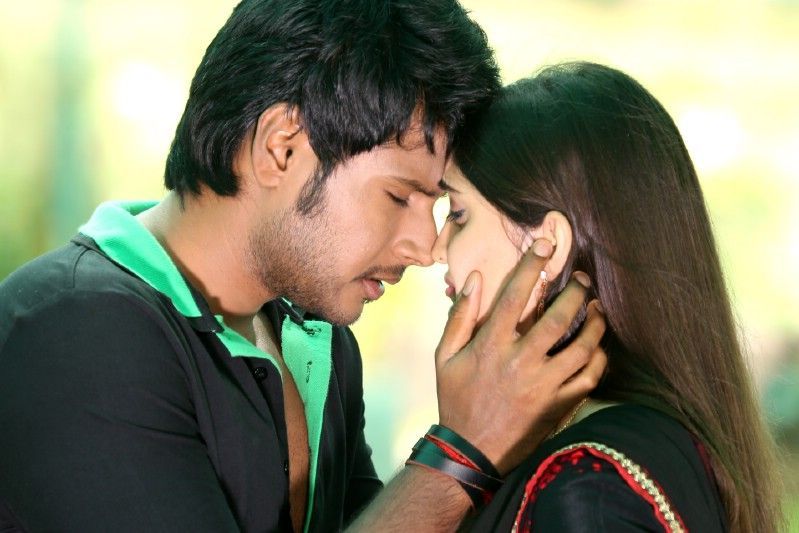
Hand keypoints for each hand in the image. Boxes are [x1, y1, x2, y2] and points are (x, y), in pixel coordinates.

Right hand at [435, 239, 606, 474]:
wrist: (470, 451)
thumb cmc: (456, 399)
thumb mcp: (444, 357)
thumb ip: (460, 317)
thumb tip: (475, 279)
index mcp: (490, 345)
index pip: (515, 295)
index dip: (532, 265)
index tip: (546, 244)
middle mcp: (519, 361)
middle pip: (557, 317)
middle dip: (575, 292)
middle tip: (583, 279)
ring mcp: (543, 385)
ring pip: (581, 346)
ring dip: (594, 322)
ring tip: (597, 308)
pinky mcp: (558, 405)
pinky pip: (588, 377)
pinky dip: (598, 358)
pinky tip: (598, 346)